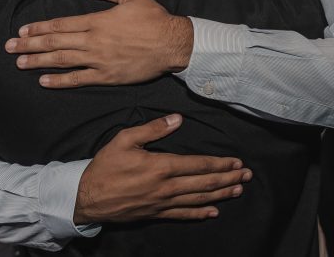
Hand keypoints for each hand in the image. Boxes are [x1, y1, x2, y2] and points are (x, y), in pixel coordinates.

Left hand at [5, 0, 193, 87]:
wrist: (172, 43)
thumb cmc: (154, 18)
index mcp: (97, 21)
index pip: (60, 25)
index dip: (39, 28)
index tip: (22, 30)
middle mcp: (93, 41)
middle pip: (55, 43)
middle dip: (29, 44)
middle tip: (9, 47)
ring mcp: (99, 60)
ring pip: (62, 61)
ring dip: (38, 62)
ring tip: (19, 63)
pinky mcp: (107, 76)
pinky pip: (78, 80)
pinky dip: (60, 81)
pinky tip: (44, 81)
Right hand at [75, 113, 251, 223]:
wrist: (86, 197)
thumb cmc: (105, 166)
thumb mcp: (125, 139)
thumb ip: (153, 129)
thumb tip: (178, 119)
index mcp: (161, 166)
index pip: (198, 164)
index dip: (220, 164)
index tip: (236, 162)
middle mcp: (166, 187)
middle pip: (204, 183)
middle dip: (228, 179)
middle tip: (247, 176)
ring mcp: (162, 203)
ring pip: (198, 199)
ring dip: (220, 195)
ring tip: (237, 190)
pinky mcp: (155, 213)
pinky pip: (183, 215)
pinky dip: (200, 214)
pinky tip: (213, 212)